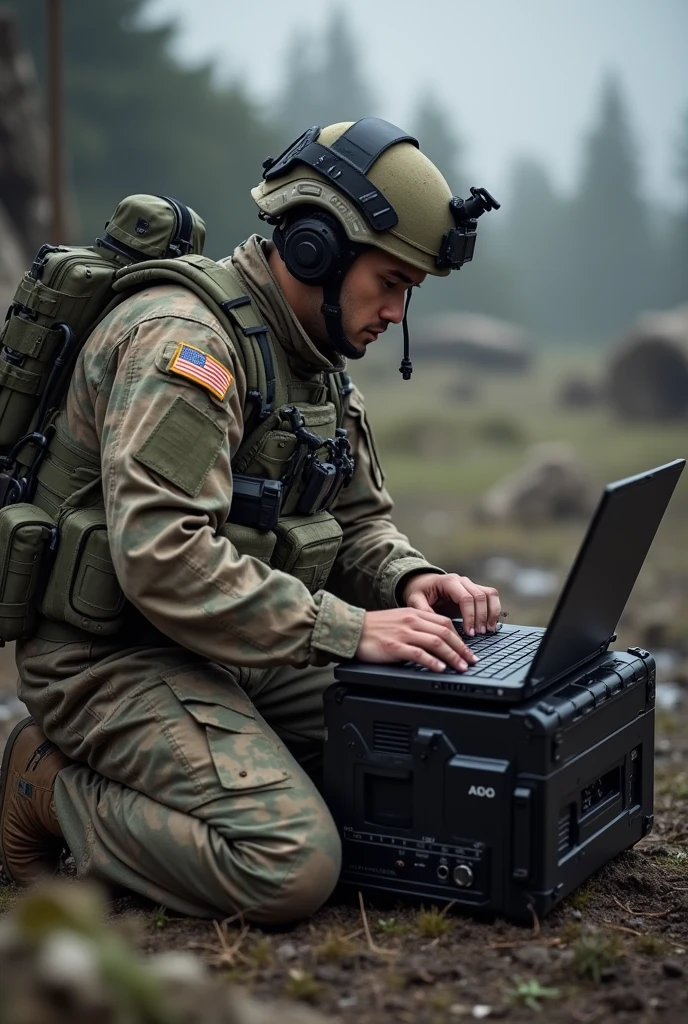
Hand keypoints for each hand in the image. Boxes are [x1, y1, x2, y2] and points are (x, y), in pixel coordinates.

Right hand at [355, 608, 478, 672]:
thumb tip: (437, 640)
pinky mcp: (395, 647)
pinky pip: (419, 654)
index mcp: (414, 613)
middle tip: (471, 661)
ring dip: (452, 656)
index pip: (445, 623)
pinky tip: (440, 668)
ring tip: (461, 667)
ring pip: (436, 643)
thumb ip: (417, 626)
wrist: (351, 629)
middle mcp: (412, 621)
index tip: (467, 649)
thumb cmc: (374, 628)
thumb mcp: (399, 620)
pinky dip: (432, 662)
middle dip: (462, 648)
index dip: (460, 637)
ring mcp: (404, 634)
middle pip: (445, 633)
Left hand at [402, 572, 500, 635]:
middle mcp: (462, 580)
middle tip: (478, 634)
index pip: (466, 598)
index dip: (470, 616)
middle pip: (480, 597)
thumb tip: (434, 624)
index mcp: (449, 581)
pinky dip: (494, 610)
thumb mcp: (415, 600)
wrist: (423, 583)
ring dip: (492, 613)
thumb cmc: (420, 592)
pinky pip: (491, 596)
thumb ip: (423, 610)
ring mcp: (471, 584)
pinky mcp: (476, 589)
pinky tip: (491, 624)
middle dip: (481, 617)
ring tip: (488, 630)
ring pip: (490, 595)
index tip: (469, 633)